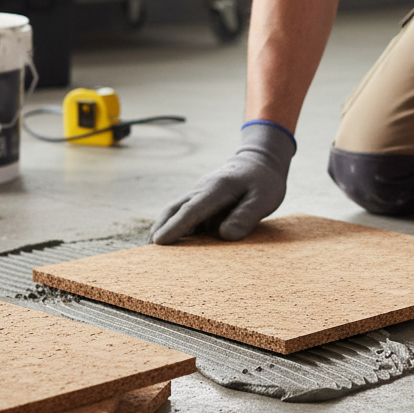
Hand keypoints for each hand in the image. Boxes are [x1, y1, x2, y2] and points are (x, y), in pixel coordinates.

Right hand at [149, 122, 294, 243]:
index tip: (160, 242)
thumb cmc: (264, 181)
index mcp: (218, 188)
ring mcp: (200, 193)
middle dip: (160, 228)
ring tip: (154, 250)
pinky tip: (173, 243)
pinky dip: (175, 225)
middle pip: (174, 208)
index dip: (176, 227)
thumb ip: (247, 216)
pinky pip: (185, 212)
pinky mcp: (201, 199)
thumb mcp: (264, 198)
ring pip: (176, 210)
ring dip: (164, 227)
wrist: (260, 161)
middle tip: (148, 251)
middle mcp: (203, 189)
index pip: (192, 209)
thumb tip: (225, 236)